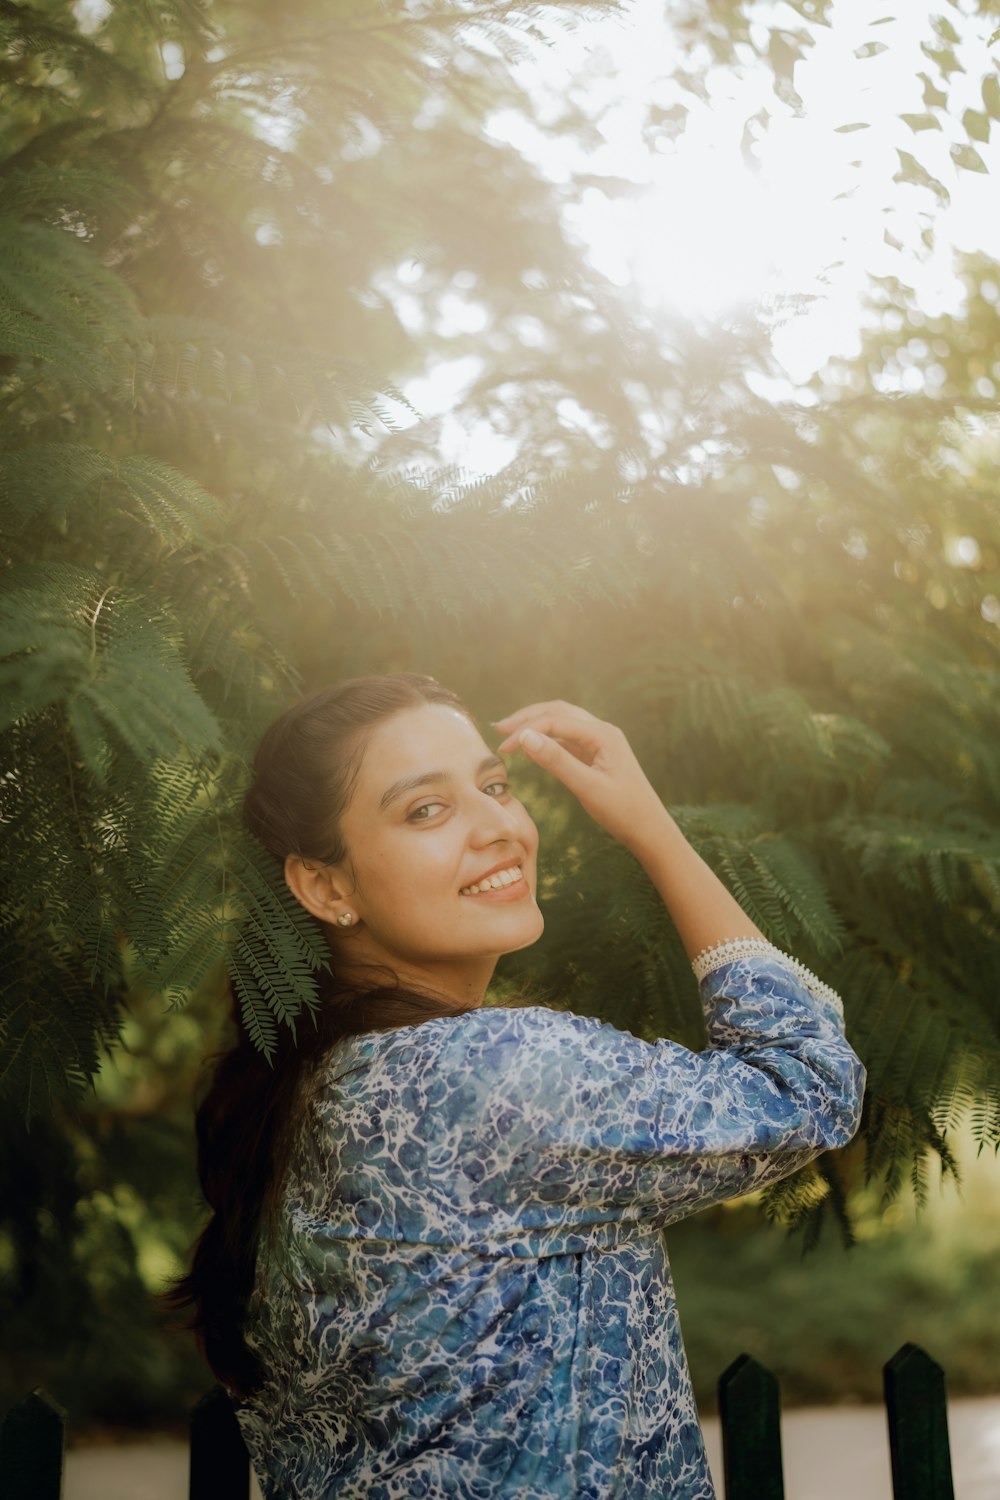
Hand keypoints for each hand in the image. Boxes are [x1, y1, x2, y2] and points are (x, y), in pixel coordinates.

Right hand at [493, 699, 666, 850]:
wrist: (650, 829)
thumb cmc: (623, 811)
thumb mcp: (587, 788)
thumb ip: (557, 761)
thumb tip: (525, 737)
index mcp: (603, 734)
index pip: (556, 720)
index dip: (526, 730)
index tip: (503, 748)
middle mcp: (602, 731)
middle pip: (558, 711)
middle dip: (527, 717)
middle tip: (498, 729)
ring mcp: (600, 742)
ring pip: (563, 721)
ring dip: (536, 723)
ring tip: (509, 732)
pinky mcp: (597, 754)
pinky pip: (568, 738)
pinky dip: (547, 738)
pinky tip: (532, 746)